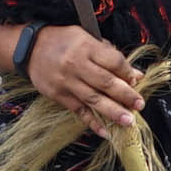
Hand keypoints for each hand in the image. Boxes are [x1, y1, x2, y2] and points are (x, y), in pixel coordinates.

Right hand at [26, 27, 144, 135]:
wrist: (30, 48)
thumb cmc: (65, 41)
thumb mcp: (88, 38)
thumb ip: (111, 56)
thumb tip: (136, 75)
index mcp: (86, 47)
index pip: (113, 62)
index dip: (128, 73)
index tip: (137, 81)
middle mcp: (76, 65)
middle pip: (105, 82)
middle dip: (125, 95)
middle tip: (140, 105)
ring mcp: (66, 82)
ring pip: (93, 99)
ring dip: (113, 112)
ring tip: (128, 121)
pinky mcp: (58, 95)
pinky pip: (78, 110)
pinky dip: (92, 122)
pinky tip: (105, 131)